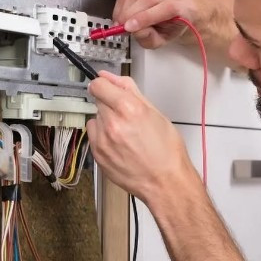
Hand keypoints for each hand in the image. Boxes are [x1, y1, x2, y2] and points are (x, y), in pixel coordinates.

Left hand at [86, 71, 197, 203]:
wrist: (165, 183)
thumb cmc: (167, 151)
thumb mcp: (155, 113)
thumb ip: (130, 90)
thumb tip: (110, 77)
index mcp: (128, 108)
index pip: (98, 85)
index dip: (104, 85)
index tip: (108, 89)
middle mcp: (112, 123)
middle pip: (98, 101)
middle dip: (110, 105)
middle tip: (127, 117)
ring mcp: (102, 141)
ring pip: (95, 119)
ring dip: (105, 122)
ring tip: (125, 134)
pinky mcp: (98, 154)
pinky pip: (94, 136)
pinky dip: (103, 137)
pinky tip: (120, 145)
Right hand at [112, 0, 197, 48]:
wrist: (177, 10)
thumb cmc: (170, 27)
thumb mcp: (162, 40)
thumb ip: (149, 39)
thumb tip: (135, 30)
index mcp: (184, 7)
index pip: (166, 8)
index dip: (145, 17)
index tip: (128, 27)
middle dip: (129, 13)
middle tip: (119, 27)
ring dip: (124, 8)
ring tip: (119, 21)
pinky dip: (123, 1)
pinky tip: (121, 12)